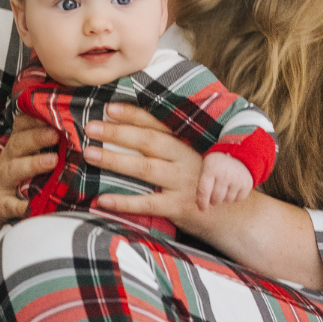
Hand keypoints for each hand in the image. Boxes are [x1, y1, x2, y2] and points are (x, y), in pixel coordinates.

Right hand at [0, 110, 59, 225]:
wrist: (10, 205)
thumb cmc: (35, 176)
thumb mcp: (43, 155)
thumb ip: (59, 142)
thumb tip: (88, 126)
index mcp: (19, 143)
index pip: (22, 124)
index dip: (35, 117)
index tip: (52, 111)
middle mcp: (9, 158)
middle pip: (18, 143)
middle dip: (36, 137)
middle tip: (56, 135)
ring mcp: (4, 180)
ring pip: (13, 169)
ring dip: (32, 164)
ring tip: (53, 161)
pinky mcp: (1, 203)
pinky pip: (8, 203)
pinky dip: (19, 205)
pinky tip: (31, 205)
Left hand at [85, 104, 208, 230]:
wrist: (233, 213)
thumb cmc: (204, 182)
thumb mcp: (192, 157)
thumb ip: (168, 145)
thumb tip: (130, 131)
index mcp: (186, 143)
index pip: (157, 124)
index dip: (133, 115)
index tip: (109, 108)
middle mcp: (184, 159)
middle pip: (148, 142)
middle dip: (117, 133)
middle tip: (91, 127)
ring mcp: (182, 183)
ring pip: (145, 168)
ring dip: (115, 160)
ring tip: (90, 154)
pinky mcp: (179, 207)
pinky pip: (147, 203)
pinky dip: (124, 202)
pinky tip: (102, 199)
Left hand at [195, 152, 253, 211]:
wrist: (239, 157)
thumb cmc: (217, 166)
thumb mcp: (206, 170)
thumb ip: (201, 186)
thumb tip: (199, 204)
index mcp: (211, 168)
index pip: (204, 191)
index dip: (202, 203)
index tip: (202, 209)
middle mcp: (225, 173)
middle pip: (216, 198)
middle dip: (213, 199)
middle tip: (214, 193)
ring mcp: (237, 179)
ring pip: (227, 200)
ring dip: (223, 198)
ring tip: (224, 188)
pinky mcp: (247, 184)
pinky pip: (237, 199)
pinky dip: (234, 197)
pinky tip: (232, 188)